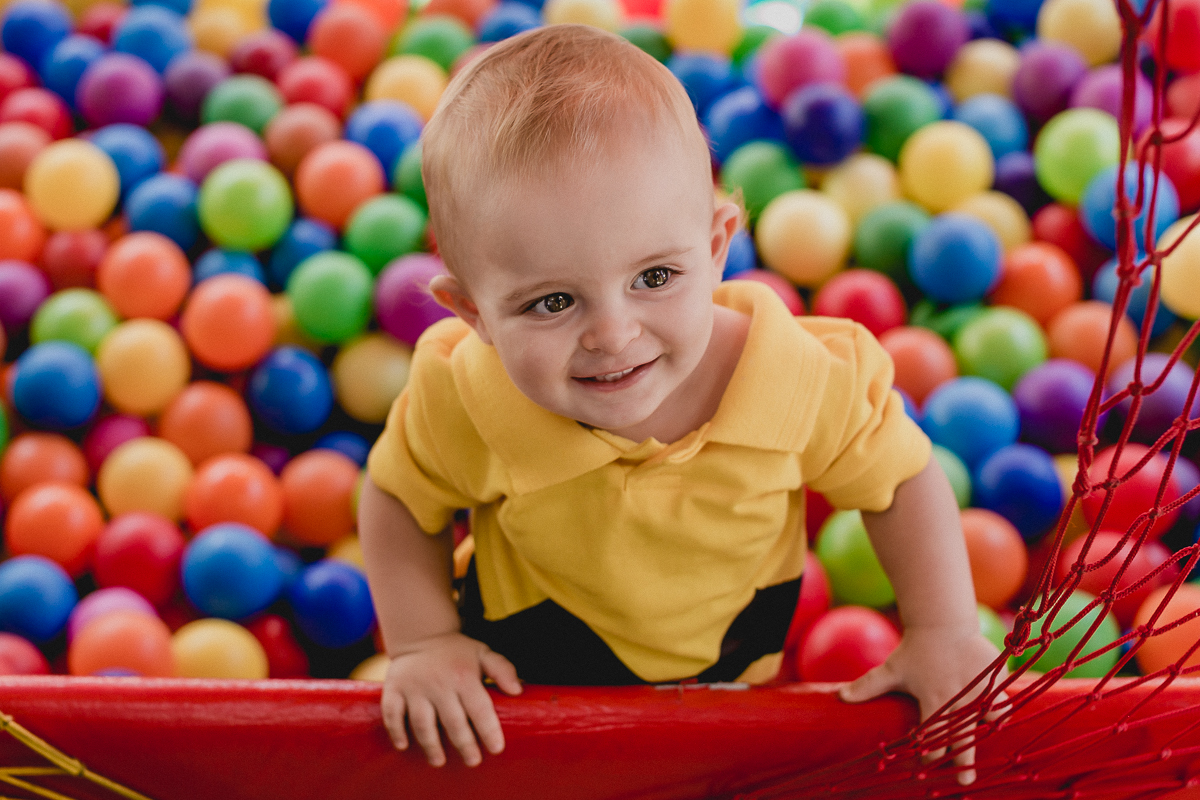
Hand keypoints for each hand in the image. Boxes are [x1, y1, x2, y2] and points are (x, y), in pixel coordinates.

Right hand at [381, 632, 522, 766]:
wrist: (421, 635)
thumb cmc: (457, 652)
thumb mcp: (483, 653)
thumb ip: (502, 669)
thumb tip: (518, 690)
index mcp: (464, 675)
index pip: (479, 708)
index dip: (489, 730)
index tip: (496, 748)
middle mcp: (439, 683)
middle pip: (452, 721)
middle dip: (464, 744)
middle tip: (473, 760)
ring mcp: (414, 687)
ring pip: (422, 722)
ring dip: (431, 745)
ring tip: (439, 761)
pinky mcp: (394, 689)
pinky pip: (392, 713)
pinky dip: (396, 730)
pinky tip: (404, 745)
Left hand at [838, 625, 1005, 785]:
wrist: (942, 622)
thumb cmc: (915, 650)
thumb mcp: (891, 670)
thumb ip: (867, 686)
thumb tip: (840, 697)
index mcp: (934, 700)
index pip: (932, 738)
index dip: (929, 754)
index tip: (926, 761)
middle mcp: (960, 698)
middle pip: (964, 738)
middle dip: (963, 762)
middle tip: (963, 783)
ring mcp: (982, 688)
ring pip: (993, 718)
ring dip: (989, 728)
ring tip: (987, 735)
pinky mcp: (996, 677)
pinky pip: (1004, 699)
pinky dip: (1002, 708)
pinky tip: (998, 715)